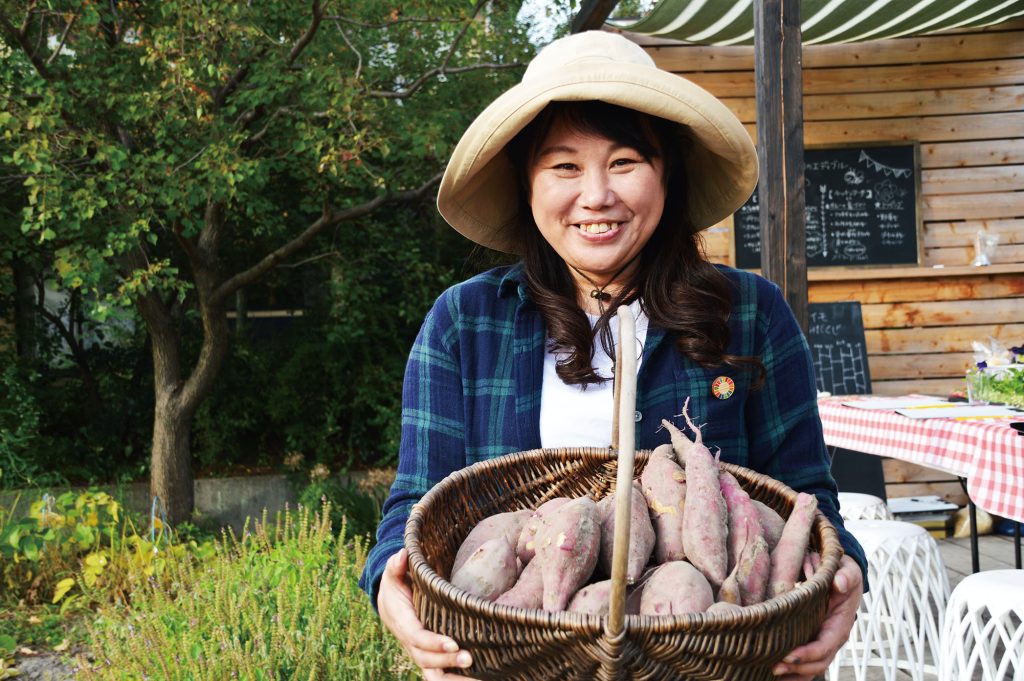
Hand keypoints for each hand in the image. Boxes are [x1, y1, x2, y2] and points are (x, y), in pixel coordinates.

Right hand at [377, 548, 478, 680]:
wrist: (389, 605)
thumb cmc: (396, 585)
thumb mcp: (393, 574)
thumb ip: (396, 566)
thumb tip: (402, 555)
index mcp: (402, 622)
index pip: (417, 636)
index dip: (433, 643)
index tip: (453, 643)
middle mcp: (410, 642)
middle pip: (426, 658)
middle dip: (447, 661)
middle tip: (470, 658)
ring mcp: (419, 652)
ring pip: (432, 672)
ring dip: (452, 677)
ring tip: (477, 678)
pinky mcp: (429, 657)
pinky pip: (439, 675)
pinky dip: (454, 680)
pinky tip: (479, 679)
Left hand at [772, 554, 862, 679]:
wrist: (844, 578)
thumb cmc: (844, 575)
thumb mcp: (847, 571)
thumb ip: (845, 576)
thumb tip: (839, 583)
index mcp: (840, 625)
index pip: (825, 645)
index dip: (808, 653)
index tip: (789, 655)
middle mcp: (833, 638)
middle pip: (818, 662)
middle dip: (798, 668)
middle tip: (774, 667)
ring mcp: (824, 642)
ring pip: (812, 667)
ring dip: (794, 674)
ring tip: (772, 673)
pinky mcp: (814, 641)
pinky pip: (807, 662)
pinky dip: (795, 672)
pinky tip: (778, 675)